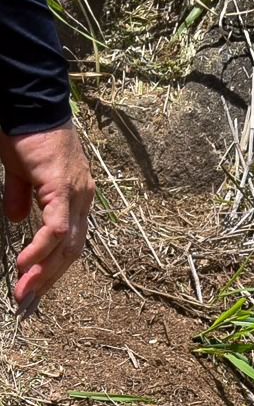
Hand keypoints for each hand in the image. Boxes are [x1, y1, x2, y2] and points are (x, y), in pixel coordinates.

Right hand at [3, 123, 95, 309]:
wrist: (27, 105)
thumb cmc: (23, 135)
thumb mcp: (20, 173)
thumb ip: (21, 197)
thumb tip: (18, 219)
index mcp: (74, 197)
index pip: (70, 241)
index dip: (53, 266)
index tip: (34, 287)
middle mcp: (82, 198)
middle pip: (72, 249)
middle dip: (49, 277)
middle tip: (27, 300)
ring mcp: (76, 193)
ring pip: (67, 244)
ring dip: (45, 271)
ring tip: (24, 291)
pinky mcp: (62, 187)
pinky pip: (56, 227)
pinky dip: (42, 248)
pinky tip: (25, 264)